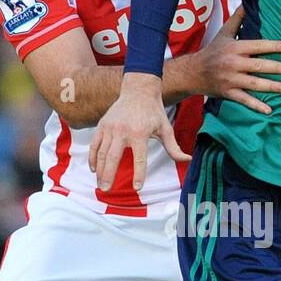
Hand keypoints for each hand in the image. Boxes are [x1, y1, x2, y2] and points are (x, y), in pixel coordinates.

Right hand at [89, 73, 189, 191]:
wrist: (138, 90)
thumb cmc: (154, 112)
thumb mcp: (166, 128)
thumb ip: (174, 147)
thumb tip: (188, 159)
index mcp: (140, 133)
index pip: (139, 158)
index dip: (139, 174)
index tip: (137, 188)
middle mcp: (123, 131)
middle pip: (113, 157)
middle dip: (108, 175)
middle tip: (106, 190)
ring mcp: (110, 128)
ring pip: (101, 153)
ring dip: (100, 170)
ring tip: (101, 184)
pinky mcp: (102, 125)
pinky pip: (94, 145)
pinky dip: (93, 158)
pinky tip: (94, 169)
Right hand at [194, 7, 280, 113]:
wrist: (193, 73)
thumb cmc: (212, 52)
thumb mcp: (223, 34)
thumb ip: (237, 19)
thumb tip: (246, 3)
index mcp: (234, 48)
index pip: (255, 46)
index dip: (271, 46)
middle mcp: (233, 64)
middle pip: (258, 66)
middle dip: (275, 68)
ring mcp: (231, 80)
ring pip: (253, 84)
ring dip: (270, 86)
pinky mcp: (228, 93)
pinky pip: (244, 100)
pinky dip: (256, 106)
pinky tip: (269, 110)